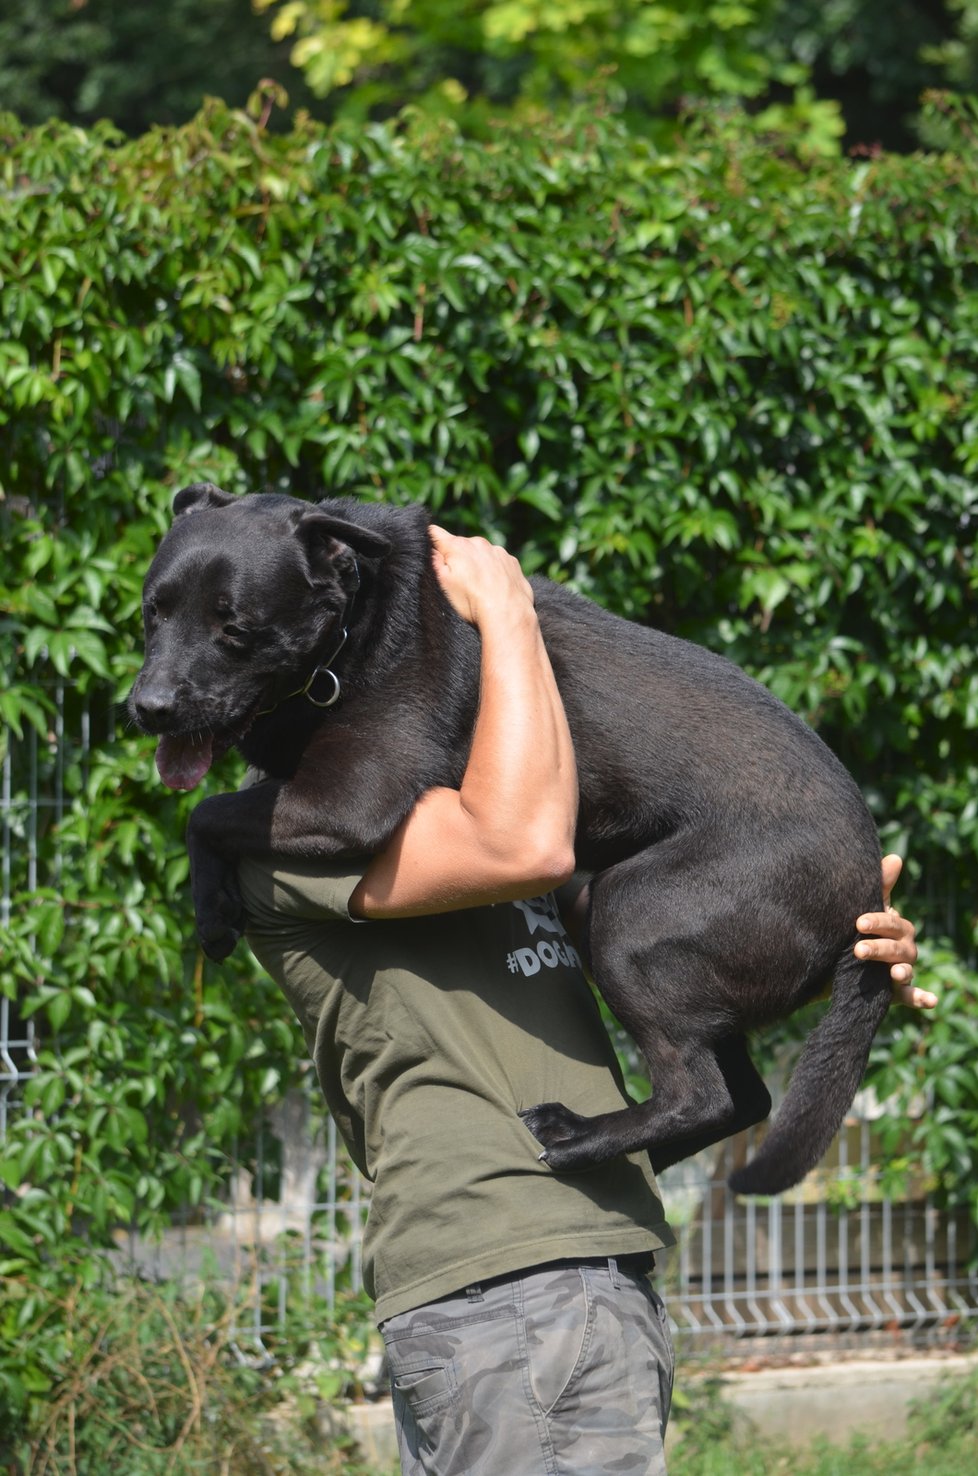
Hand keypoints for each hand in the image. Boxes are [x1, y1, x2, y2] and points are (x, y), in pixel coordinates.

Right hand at [429, 525, 533, 626]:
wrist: (508, 615)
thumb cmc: (472, 602)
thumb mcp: (442, 584)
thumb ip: (433, 561)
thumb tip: (430, 548)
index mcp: (458, 546)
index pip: (435, 533)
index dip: (429, 540)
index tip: (432, 552)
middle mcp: (479, 543)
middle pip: (460, 545)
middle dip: (456, 558)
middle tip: (459, 582)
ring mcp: (498, 552)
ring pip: (480, 554)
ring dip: (477, 565)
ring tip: (478, 588)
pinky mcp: (512, 562)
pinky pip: (497, 562)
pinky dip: (493, 572)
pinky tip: (493, 588)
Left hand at [855, 854, 934, 1009]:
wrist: (839, 958)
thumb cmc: (859, 928)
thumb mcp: (865, 906)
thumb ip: (881, 885)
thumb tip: (896, 857)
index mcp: (897, 927)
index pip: (891, 923)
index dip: (877, 922)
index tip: (859, 922)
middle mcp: (904, 948)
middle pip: (897, 948)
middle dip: (879, 948)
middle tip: (858, 949)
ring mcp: (901, 970)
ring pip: (905, 970)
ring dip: (902, 971)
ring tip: (895, 973)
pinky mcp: (896, 992)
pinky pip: (912, 996)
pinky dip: (922, 998)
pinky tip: (930, 1002)